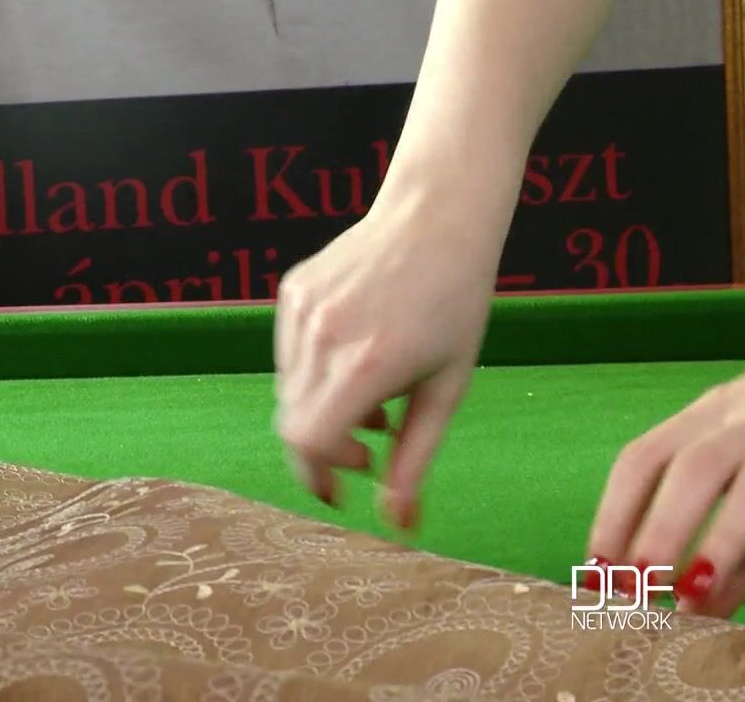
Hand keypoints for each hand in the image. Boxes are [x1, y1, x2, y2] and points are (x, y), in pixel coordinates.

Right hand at [273, 177, 509, 523]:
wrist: (436, 219)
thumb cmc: (455, 305)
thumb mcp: (446, 390)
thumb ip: (414, 461)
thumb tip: (399, 525)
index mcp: (367, 364)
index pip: (308, 441)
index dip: (320, 474)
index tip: (345, 487)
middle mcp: (324, 336)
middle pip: (292, 423)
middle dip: (323, 450)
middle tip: (366, 450)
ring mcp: (302, 311)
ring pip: (288, 390)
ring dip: (322, 409)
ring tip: (372, 394)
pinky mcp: (292, 292)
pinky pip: (289, 355)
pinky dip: (315, 372)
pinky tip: (356, 355)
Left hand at [587, 345, 744, 616]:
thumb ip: (738, 542)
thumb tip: (694, 607)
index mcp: (717, 412)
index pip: (643, 458)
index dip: (612, 516)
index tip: (593, 572)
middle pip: (676, 464)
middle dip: (644, 530)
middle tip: (626, 591)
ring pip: (725, 470)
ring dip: (690, 534)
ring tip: (670, 591)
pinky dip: (738, 531)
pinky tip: (719, 572)